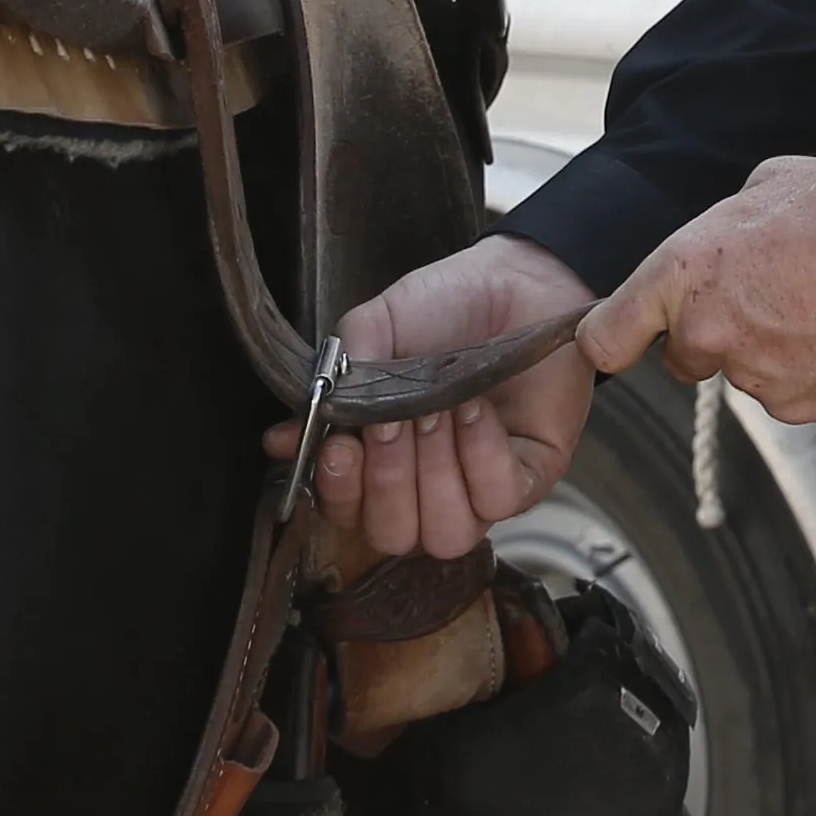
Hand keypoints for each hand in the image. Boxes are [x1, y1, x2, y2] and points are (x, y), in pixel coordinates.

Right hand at [297, 232, 599, 561]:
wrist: (515, 280)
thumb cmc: (441, 307)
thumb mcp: (373, 331)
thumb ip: (334, 383)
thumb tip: (287, 439)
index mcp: (376, 459)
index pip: (345, 511)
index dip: (339, 490)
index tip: (340, 447)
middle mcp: (424, 486)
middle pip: (393, 535)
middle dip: (388, 481)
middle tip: (395, 421)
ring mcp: (476, 489)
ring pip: (445, 534)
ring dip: (435, 471)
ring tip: (441, 410)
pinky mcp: (528, 481)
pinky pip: (499, 501)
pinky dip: (482, 455)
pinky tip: (477, 409)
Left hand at [584, 156, 815, 422]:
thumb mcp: (773, 183)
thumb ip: (725, 224)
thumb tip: (721, 245)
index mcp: (686, 270)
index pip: (606, 335)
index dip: (615, 335)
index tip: (626, 334)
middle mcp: (709, 331)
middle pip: (683, 356)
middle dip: (715, 333)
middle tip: (771, 294)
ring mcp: (756, 377)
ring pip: (744, 372)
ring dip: (770, 347)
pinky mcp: (801, 407)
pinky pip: (789, 393)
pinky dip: (809, 370)